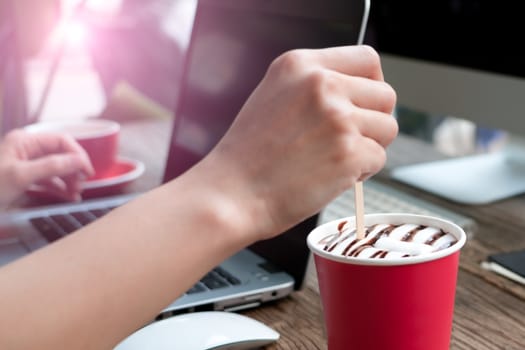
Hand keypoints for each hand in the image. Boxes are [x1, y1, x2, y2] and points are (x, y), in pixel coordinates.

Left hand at [0, 129, 93, 206]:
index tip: (87, 171)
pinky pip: (49, 181)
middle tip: (82, 184)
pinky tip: (69, 196)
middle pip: (61, 155)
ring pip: (57, 169)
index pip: (61, 141)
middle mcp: (27, 150)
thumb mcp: (20, 176)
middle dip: (74, 169)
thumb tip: (79, 161)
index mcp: (24, 141)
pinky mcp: (25, 181)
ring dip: (69, 180)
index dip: (77, 154)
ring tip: (76, 193)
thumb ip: (52, 166)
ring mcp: (26, 166)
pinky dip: (61, 189)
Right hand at [200, 45, 397, 238]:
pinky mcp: (348, 153)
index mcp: (300, 65)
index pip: (367, 59)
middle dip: (373, 121)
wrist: (230, 195)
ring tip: (334, 159)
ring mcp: (337, 118)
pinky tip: (330, 176)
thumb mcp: (273, 97)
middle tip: (347, 140)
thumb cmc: (248, 156)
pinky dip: (361, 173)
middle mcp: (321, 84)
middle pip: (385, 95)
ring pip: (388, 128)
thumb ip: (314, 86)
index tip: (363, 105)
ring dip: (369, 147)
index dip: (372, 85)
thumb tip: (358, 93)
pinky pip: (379, 159)